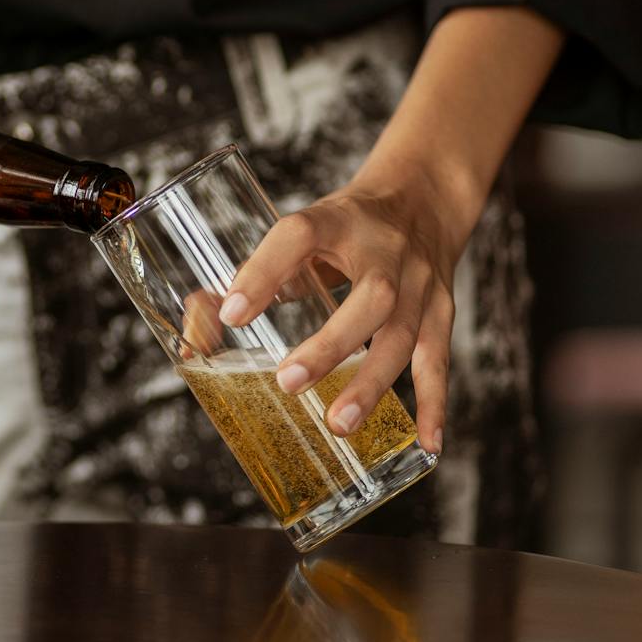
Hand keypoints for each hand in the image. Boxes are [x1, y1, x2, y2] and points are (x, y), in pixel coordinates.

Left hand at [218, 156, 476, 453]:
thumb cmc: (349, 225)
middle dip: (330, 344)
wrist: (424, 198)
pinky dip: (434, 404)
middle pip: (370, 297)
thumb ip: (258, 275)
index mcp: (336, 221)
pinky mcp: (441, 310)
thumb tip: (200, 325)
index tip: (230, 313)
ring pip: (402, 335)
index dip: (263, 272)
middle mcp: (384, 250)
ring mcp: (419, 282)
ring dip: (371, 383)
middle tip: (288, 382)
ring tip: (338, 423)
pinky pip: (438, 359)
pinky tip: (427, 443)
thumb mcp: (306, 231)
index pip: (298, 235)